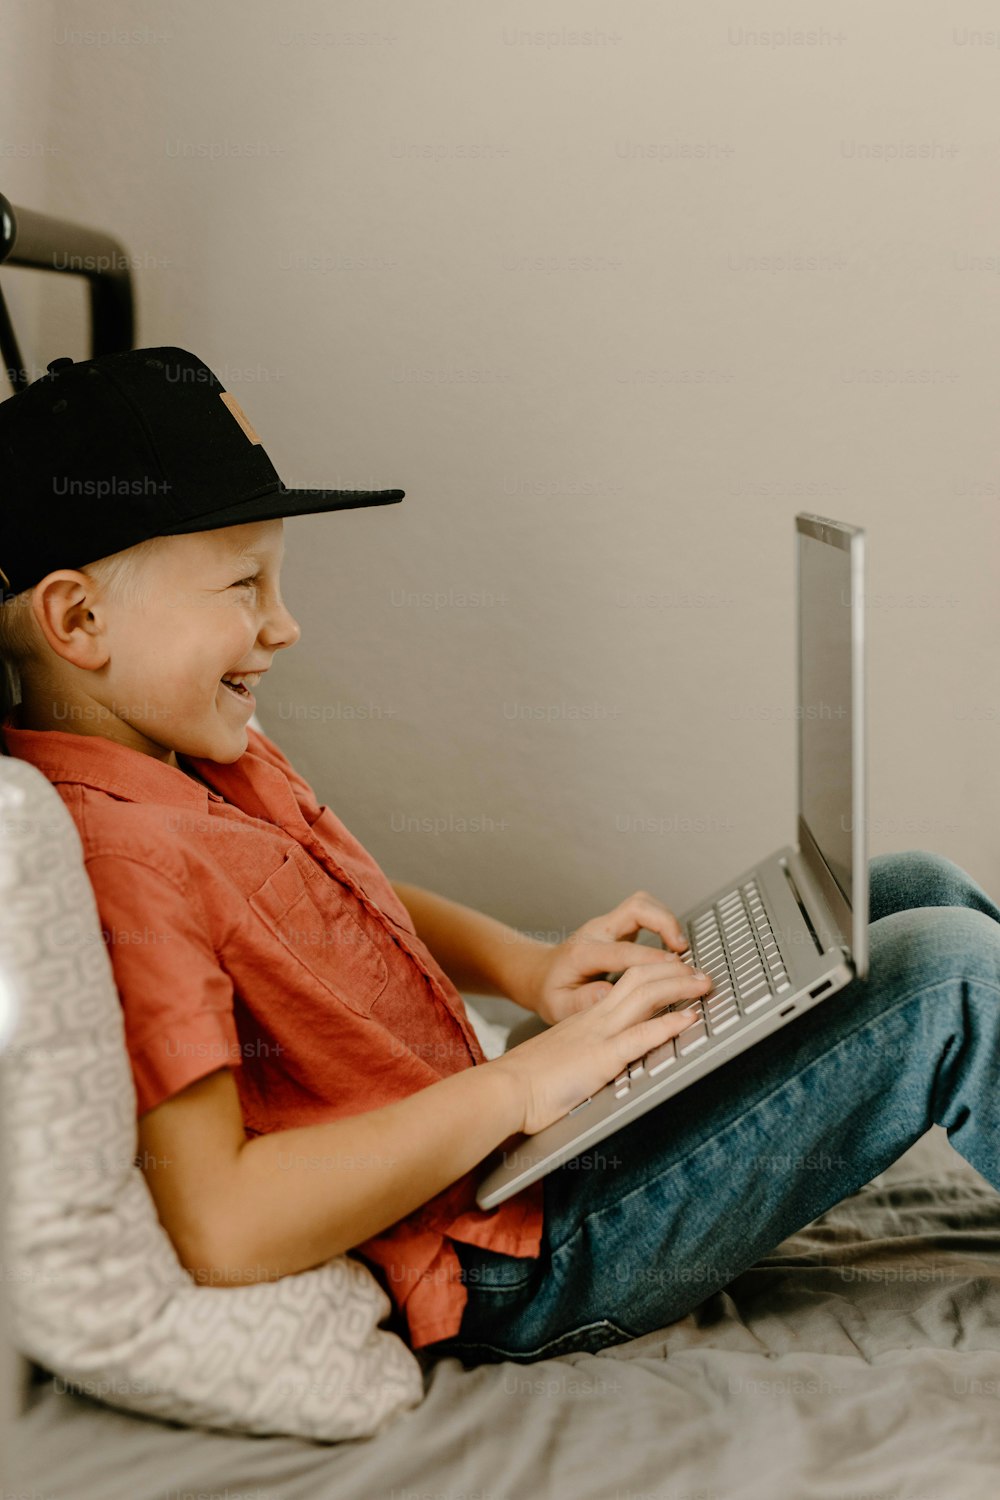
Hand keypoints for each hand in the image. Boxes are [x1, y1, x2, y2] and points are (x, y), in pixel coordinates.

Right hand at [493, 957, 712, 1135]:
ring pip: (645, 996)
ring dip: (680, 987)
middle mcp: (595, 1019)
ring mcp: (599, 1035)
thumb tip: (594, 1064)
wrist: (505, 1089)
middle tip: (701, 972)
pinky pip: (640, 1036)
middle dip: (675, 972)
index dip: (656, 974)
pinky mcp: (600, 1058)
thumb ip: (582, 1054)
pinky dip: (669, 1025)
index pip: (626, 983)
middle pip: (640, 979)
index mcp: (586, 1018)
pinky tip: (689, 1018)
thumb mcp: (562, 1058)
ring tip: (705, 984)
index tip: (678, 974)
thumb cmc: (528, 1082)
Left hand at [517, 889, 691, 1027]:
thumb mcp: (558, 1007)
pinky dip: (663, 923)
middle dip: (664, 923)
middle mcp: (597, 932)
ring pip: (643, 904)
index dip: (649, 957)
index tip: (674, 966)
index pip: (621, 950)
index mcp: (583, 953)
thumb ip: (582, 1002)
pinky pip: (645, 912)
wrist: (542, 974)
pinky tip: (673, 944)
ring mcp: (608, 925)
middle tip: (683, 949)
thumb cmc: (553, 992)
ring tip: (682, 946)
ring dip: (667, 920)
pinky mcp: (618, 926)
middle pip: (635, 908)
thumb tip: (609, 993)